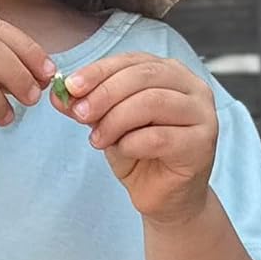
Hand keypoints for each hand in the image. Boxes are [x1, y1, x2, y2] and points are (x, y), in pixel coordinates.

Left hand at [50, 53, 216, 225]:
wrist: (165, 198)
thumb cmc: (140, 154)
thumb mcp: (109, 124)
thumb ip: (89, 105)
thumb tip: (58, 94)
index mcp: (171, 72)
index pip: (132, 61)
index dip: (99, 71)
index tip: (71, 87)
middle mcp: (193, 88)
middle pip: (143, 76)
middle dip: (105, 93)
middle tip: (79, 113)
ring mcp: (202, 115)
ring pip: (151, 102)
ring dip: (115, 120)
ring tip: (96, 139)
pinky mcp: (202, 145)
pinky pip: (159, 136)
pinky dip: (131, 142)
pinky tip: (120, 150)